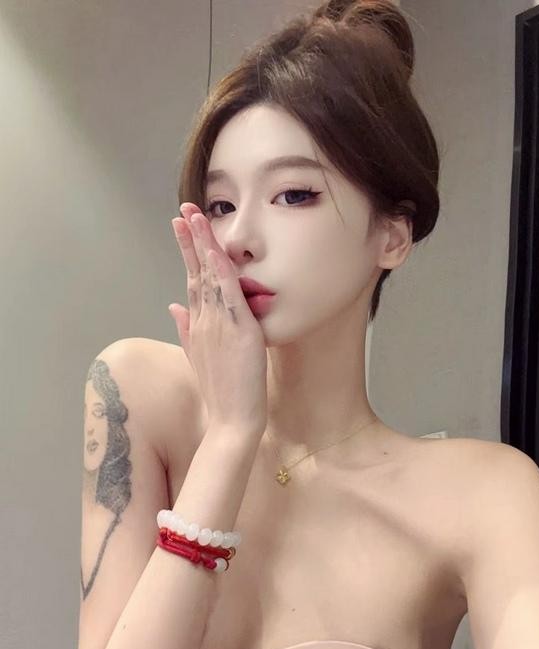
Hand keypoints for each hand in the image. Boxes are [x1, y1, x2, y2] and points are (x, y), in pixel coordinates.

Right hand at [169, 202, 267, 433]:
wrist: (232, 421)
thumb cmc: (222, 392)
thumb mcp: (199, 357)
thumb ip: (186, 329)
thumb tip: (173, 306)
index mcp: (198, 325)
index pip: (191, 280)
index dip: (187, 252)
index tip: (182, 226)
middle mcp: (204, 321)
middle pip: (195, 272)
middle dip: (190, 239)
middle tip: (184, 210)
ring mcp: (218, 326)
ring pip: (209, 278)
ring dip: (203, 246)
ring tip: (197, 217)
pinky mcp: (237, 332)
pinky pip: (228, 296)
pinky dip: (222, 273)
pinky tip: (217, 252)